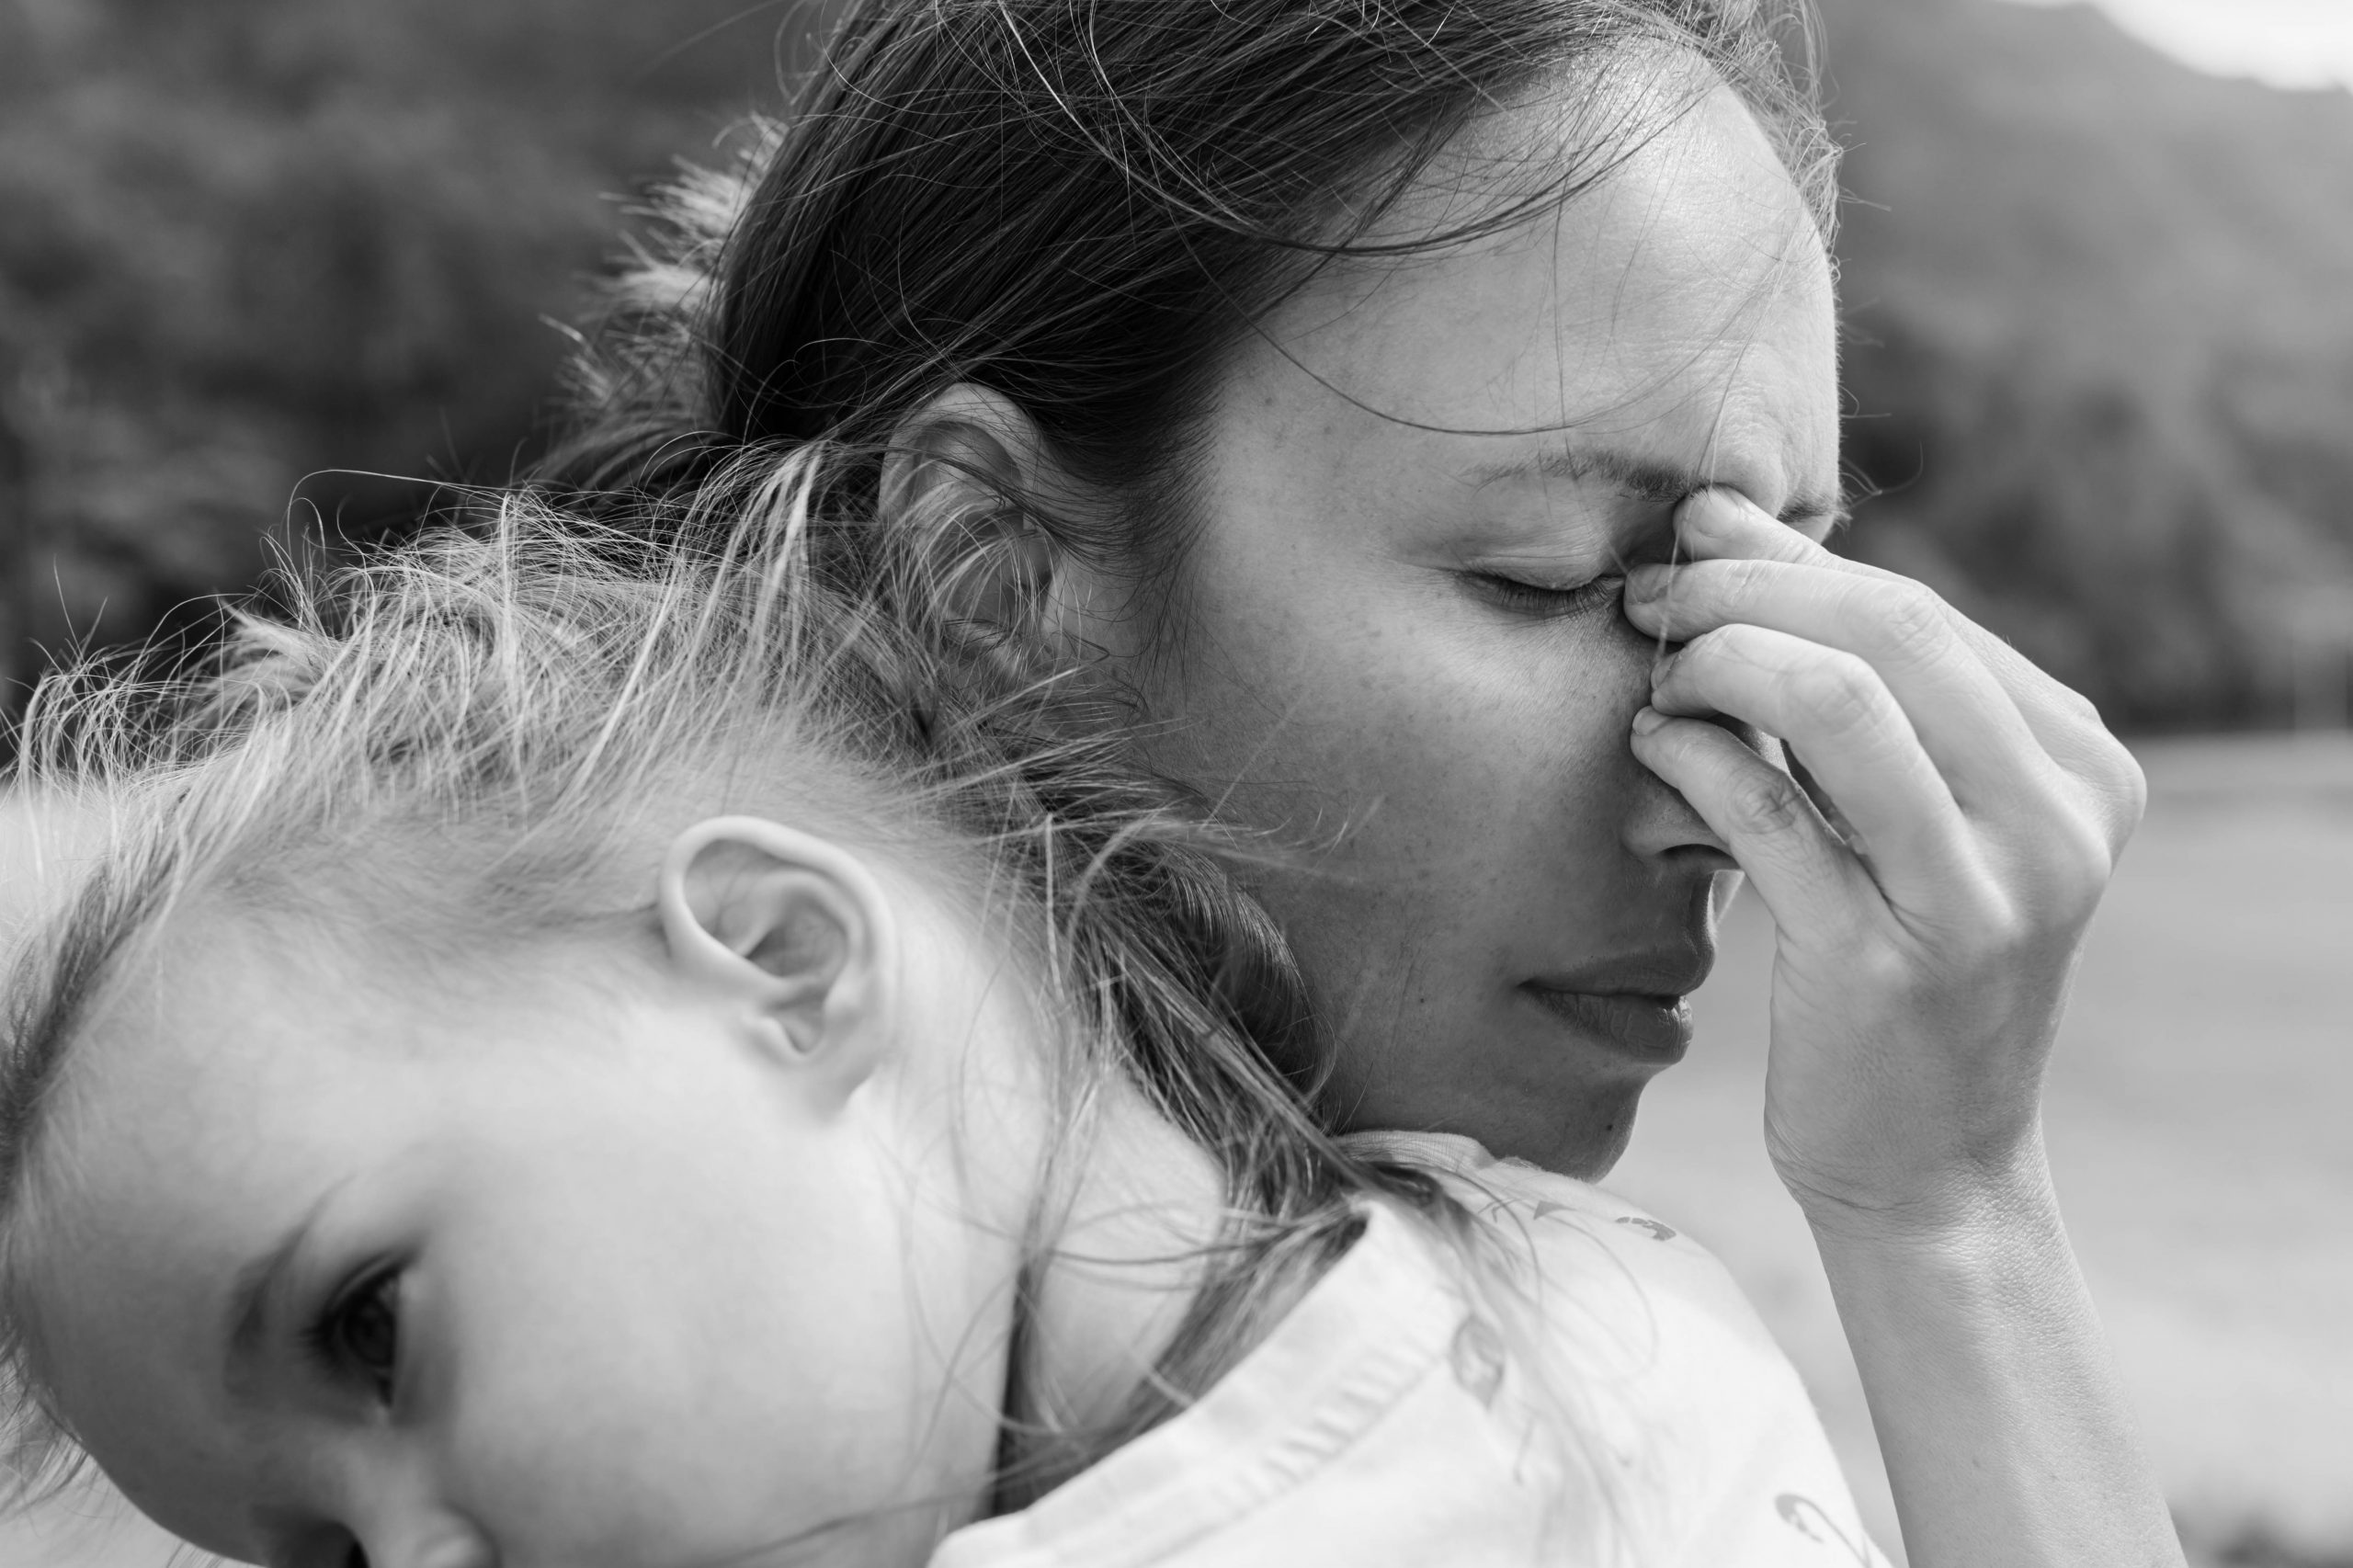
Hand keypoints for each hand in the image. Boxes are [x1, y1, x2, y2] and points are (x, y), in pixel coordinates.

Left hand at [1620, 489, 2145, 1236]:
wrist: (1931, 1164)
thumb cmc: (1902, 962)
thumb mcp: (1917, 815)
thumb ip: (1852, 681)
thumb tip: (1724, 523)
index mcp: (2082, 768)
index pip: (1921, 612)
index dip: (1787, 560)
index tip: (1692, 538)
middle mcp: (2057, 824)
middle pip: (1888, 631)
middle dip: (1743, 593)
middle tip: (1650, 598)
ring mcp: (1981, 898)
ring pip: (1835, 702)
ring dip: (1718, 663)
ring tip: (1656, 677)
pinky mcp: (1884, 965)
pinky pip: (1768, 814)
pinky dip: (1693, 757)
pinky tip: (1653, 747)